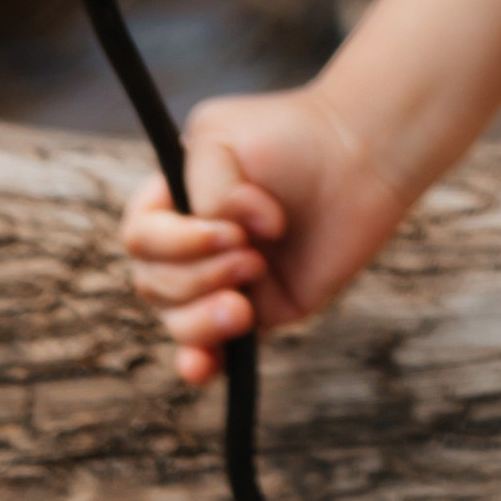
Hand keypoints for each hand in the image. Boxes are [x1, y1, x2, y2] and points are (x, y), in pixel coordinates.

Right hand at [121, 84, 411, 388]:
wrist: (361, 152)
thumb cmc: (292, 134)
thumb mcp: (221, 139)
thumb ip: (208, 193)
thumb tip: (239, 244)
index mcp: (174, 200)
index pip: (140, 238)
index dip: (177, 243)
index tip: (232, 231)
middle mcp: (191, 243)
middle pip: (154, 284)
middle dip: (200, 275)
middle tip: (253, 255)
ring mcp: (222, 279)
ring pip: (177, 321)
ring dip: (203, 316)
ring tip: (249, 295)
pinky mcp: (259, 309)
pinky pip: (215, 350)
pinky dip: (201, 362)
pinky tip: (205, 366)